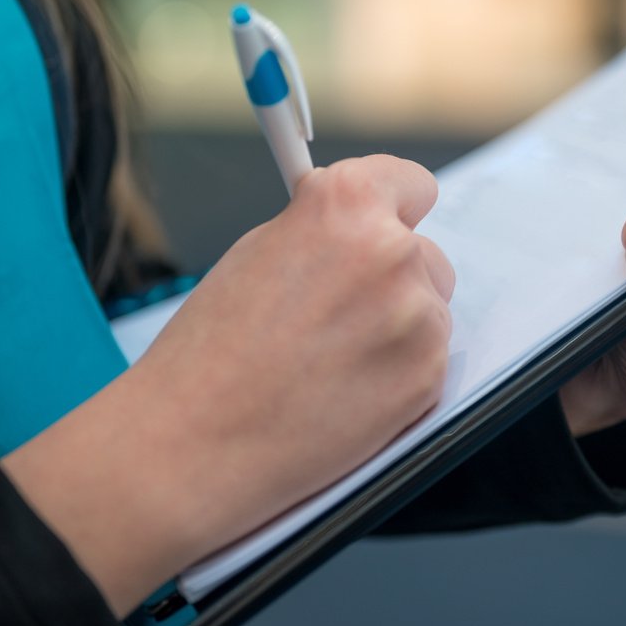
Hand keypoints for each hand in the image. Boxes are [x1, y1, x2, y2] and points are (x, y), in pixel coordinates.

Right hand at [2, 156, 453, 615]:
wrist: (197, 442)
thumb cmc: (211, 350)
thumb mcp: (257, 253)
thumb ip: (322, 231)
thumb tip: (359, 227)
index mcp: (347, 206)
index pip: (410, 183)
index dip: (392, 209)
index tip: (385, 223)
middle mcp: (393, 252)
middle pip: (424, 253)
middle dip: (391, 278)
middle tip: (338, 314)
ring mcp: (418, 318)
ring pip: (428, 310)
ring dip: (396, 328)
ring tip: (330, 360)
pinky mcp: (428, 377)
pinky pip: (426, 360)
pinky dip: (397, 374)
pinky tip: (343, 390)